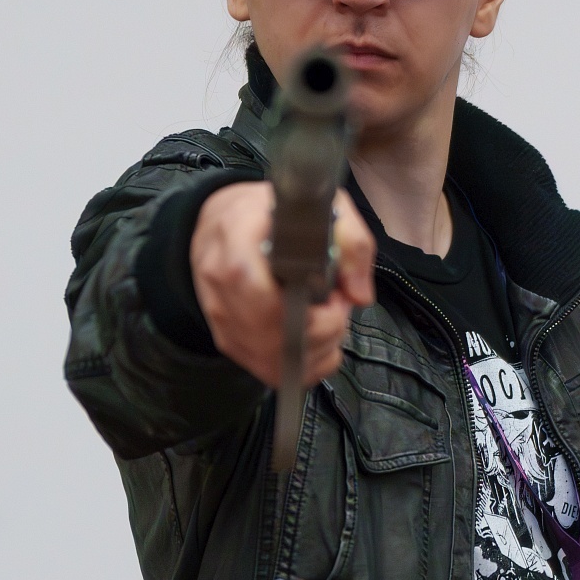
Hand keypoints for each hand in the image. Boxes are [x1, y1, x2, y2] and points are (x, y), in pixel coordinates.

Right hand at [189, 181, 375, 388]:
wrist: (221, 225)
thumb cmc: (271, 215)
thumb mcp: (321, 208)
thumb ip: (351, 243)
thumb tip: (359, 296)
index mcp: (236, 244)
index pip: (265, 299)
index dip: (312, 313)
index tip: (336, 299)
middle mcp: (221, 287)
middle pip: (274, 338)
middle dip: (322, 332)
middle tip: (337, 307)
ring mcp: (222, 320)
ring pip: (275, 363)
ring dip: (315, 351)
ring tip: (326, 318)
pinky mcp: (230, 342)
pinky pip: (271, 372)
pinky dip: (304, 364)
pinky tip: (314, 338)